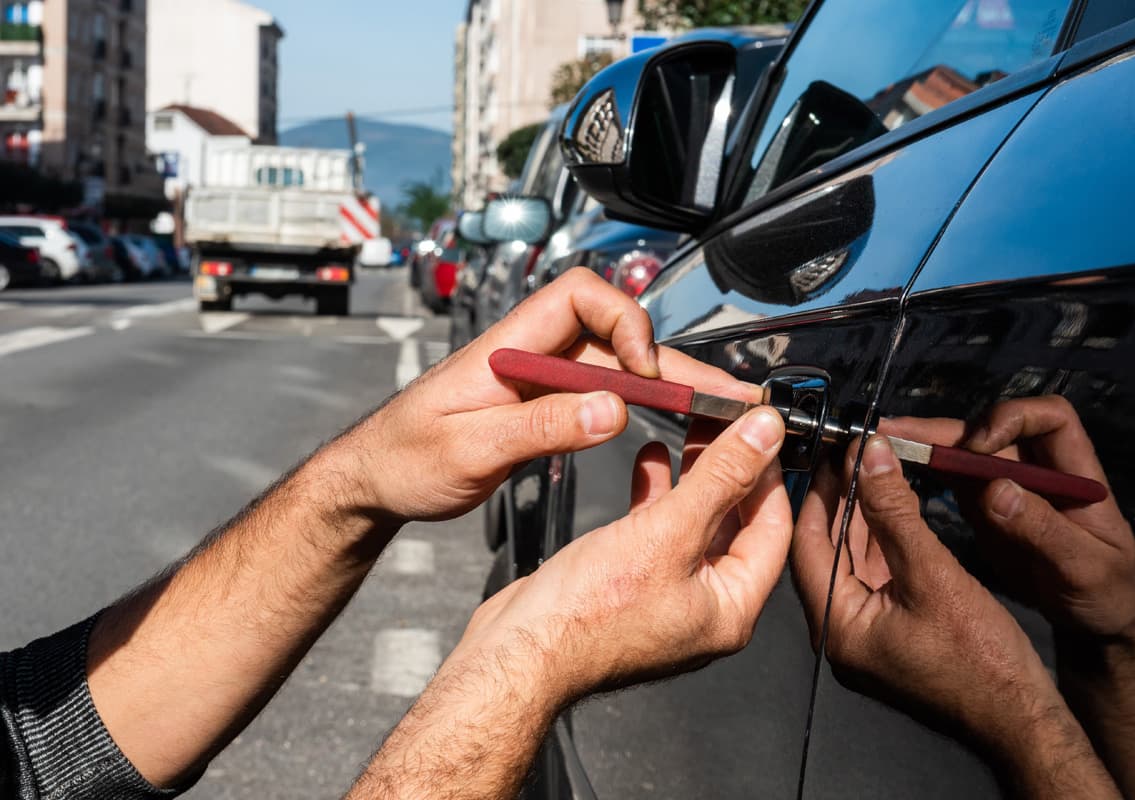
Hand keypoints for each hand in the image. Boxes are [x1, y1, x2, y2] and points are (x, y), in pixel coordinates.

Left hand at [335, 267, 763, 524]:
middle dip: (669, 362)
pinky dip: (640, 409)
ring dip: (665, 388)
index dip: (623, 320)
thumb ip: (538, 428)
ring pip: (617, 369)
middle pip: (614, 336)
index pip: (579, 296)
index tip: (642, 369)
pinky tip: (668, 426)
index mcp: (508, 346)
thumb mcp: (469, 448)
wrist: (376, 479)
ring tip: (714, 412)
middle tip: (720, 396)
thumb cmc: (403, 457)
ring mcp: (541, 381)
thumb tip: (609, 411)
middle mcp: (531, 355)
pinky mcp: (545, 406)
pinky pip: (604, 397)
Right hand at [452, 407, 791, 701]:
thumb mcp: (667, 532)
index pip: (773, 528)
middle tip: (728, 422)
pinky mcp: (632, 585)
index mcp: (732, 608)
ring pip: (695, 523)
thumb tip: (764, 436)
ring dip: (695, 476)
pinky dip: (657, 494)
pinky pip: (659, 532)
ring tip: (693, 430)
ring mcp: (667, 596)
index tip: (763, 430)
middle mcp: (706, 607)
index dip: (770, 473)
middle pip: (735, 523)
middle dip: (731, 468)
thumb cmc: (587, 618)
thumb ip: (721, 479)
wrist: (519, 649)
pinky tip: (649, 462)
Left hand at [791, 436, 1068, 751]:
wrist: (1023, 718)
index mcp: (837, 626)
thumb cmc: (982, 661)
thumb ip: (895, 513)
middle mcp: (840, 633)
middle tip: (851, 453)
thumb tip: (870, 458)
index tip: (832, 453)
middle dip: (841, 499)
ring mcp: (864, 635)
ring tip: (871, 468)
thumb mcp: (933, 575)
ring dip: (863, 516)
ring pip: (852, 561)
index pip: (808, 545)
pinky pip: (875, 577)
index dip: (820, 493)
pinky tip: (893, 507)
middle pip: (827, 550)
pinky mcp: (889, 633)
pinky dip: (883, 541)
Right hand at [882, 396, 1134, 639]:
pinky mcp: (985, 505)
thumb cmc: (1105, 591)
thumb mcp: (1084, 567)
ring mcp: (1008, 484)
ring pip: (963, 451)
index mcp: (1076, 471)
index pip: (1048, 417)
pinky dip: (922, 472)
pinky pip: (951, 478)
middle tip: (893, 432)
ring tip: (877, 447)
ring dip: (923, 446)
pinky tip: (888, 474)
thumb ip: (1043, 529)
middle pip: (990, 430)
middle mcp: (1038, 468)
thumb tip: (995, 489)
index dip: (1011, 419)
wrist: (1096, 620)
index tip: (979, 446)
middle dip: (944, 429)